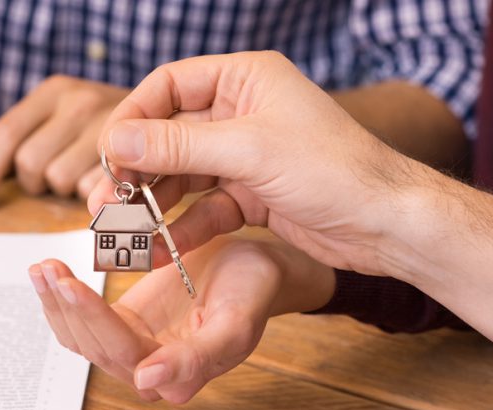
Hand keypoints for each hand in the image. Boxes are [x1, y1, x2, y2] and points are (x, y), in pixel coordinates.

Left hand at [0, 75, 129, 211]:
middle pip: (29, 164)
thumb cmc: (107, 124)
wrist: (172, 112)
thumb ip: (33, 138)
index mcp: (55, 91)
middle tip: (55, 176)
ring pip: (59, 181)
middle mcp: (79, 102)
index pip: (6, 134)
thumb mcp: (66, 114)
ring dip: (66, 188)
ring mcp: (108, 128)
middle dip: (36, 181)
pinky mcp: (132, 156)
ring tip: (85, 175)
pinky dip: (94, 194)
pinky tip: (107, 182)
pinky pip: (92, 192)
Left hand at [28, 237, 334, 402]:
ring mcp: (133, 349)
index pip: (124, 352)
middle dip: (67, 306)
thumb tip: (147, 383)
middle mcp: (150, 372)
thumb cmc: (252, 291)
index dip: (94, 320)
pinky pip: (83, 321)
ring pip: (81, 338)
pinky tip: (49, 272)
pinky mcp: (123, 326)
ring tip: (42, 267)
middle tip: (48, 267)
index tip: (72, 286)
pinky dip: (62, 298)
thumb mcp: (236, 321)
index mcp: (179, 377)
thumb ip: (198, 357)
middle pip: (95, 346)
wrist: (255, 268)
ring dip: (56, 304)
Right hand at [91, 51, 418, 277]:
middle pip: (168, 135)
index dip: (132, 118)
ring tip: (122, 230)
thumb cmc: (335, 171)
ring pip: (182, 175)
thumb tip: (114, 140)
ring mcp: (246, 155)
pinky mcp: (252, 194)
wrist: (388, 225)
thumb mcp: (249, 151)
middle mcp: (242, 111)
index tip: (107, 153)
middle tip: (104, 200)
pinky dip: (182, 226)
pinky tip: (159, 248)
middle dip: (135, 169)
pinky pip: (203, 207)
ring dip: (152, 203)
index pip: (169, 86)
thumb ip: (177, 146)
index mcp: (246, 79)